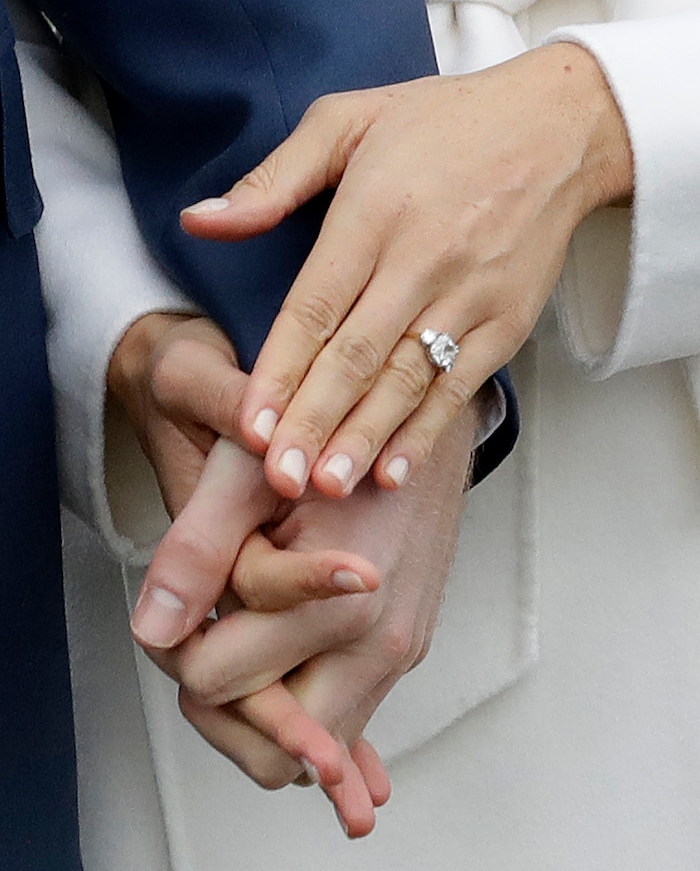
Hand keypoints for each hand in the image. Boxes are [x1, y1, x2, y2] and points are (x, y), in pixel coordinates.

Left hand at [108, 315, 383, 831]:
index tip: (176, 610)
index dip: (173, 651)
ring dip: (264, 711)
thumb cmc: (324, 431)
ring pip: (318, 747)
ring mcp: (402, 651)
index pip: (214, 685)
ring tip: (236, 645)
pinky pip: (352, 714)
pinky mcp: (409, 645)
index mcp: (339, 605)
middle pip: (276, 753)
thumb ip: (198, 550)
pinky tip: (289, 700)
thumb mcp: (247, 473)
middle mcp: (382, 644)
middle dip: (220, 707)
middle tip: (201, 642)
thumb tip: (152, 632)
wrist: (411, 410)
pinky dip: (312, 713)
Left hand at [182, 42, 632, 500]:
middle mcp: (421, 259)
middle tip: (280, 477)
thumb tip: (197, 220)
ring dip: (363, 437)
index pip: (315, 305)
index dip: (280, 369)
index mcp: (373, 212)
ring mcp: (470, 295)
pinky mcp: (507, 322)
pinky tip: (392, 470)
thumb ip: (272, 179)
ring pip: (406, 380)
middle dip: (314, 421)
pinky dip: (425, 431)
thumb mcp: (348, 121)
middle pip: (356, 355)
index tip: (251, 423)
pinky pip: (460, 386)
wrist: (558, 127)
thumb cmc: (444, 122)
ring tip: (327, 486)